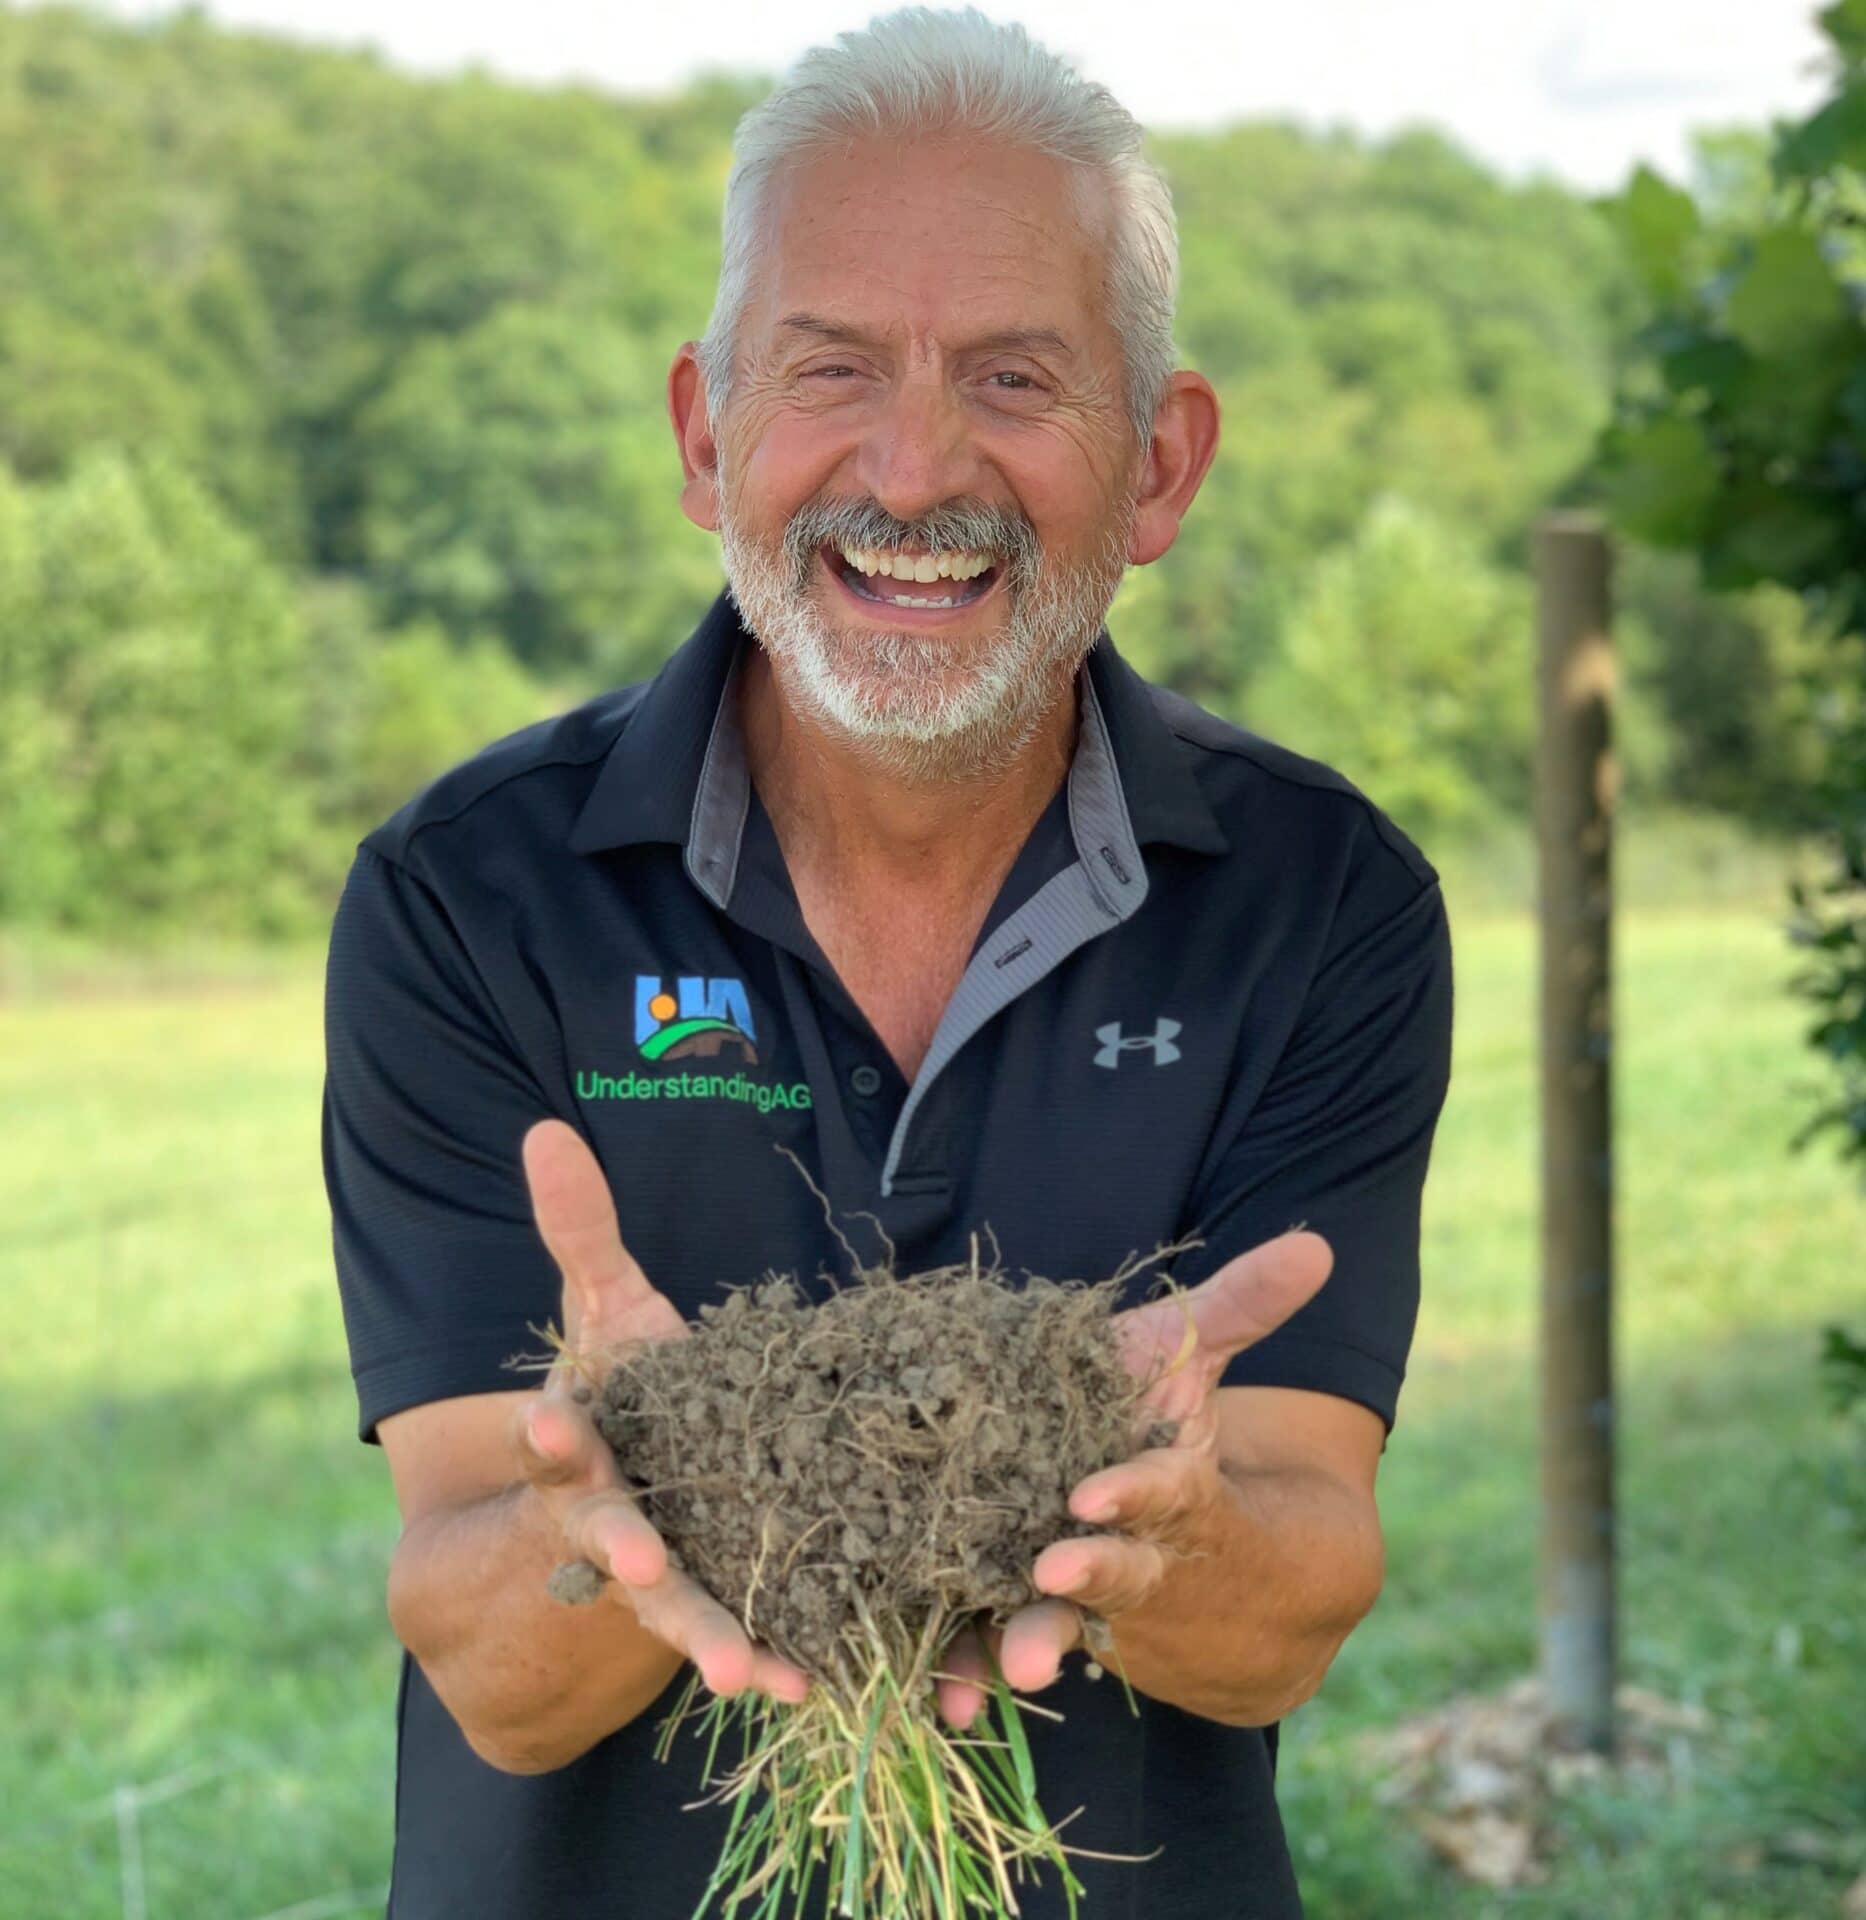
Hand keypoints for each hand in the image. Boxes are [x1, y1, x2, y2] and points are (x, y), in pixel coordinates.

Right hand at [514, 1118, 810, 1707]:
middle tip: (647, 1570)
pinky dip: (777, 1657)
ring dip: (709, 1637)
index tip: (547, 1425)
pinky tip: (814, 1684)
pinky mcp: (721, 1593)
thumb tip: (545, 1131)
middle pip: (612, 1538)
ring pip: (678, 1607)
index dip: (548, 1434)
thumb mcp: (604, 1304)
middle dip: (629, 1553)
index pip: (554, 1439)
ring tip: (754, 1675)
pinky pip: (746, 1628)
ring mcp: (663, 1565)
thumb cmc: (626, 1378)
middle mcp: (610, 1514)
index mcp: (579, 1445)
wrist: (638, 1469)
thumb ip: (579, 1229)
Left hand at [934, 1229, 1332, 1728]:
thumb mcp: (1199, 1365)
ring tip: (1011, 1665)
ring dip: (1033, 1641)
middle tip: (1053, 1570)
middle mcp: (1144, 1557)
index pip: (1169, 1493)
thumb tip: (1318, 1243)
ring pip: (1064, 1624)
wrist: (1226, 1583)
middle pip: (1119, 1572)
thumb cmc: (1184, 1434)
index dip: (1139, 1493)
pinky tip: (944, 1702)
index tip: (1096, 1495)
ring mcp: (1093, 1602)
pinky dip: (975, 1675)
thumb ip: (1244, 1306)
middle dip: (1090, 1575)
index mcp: (1181, 1492)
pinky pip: (1003, 1650)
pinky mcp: (1037, 1621)